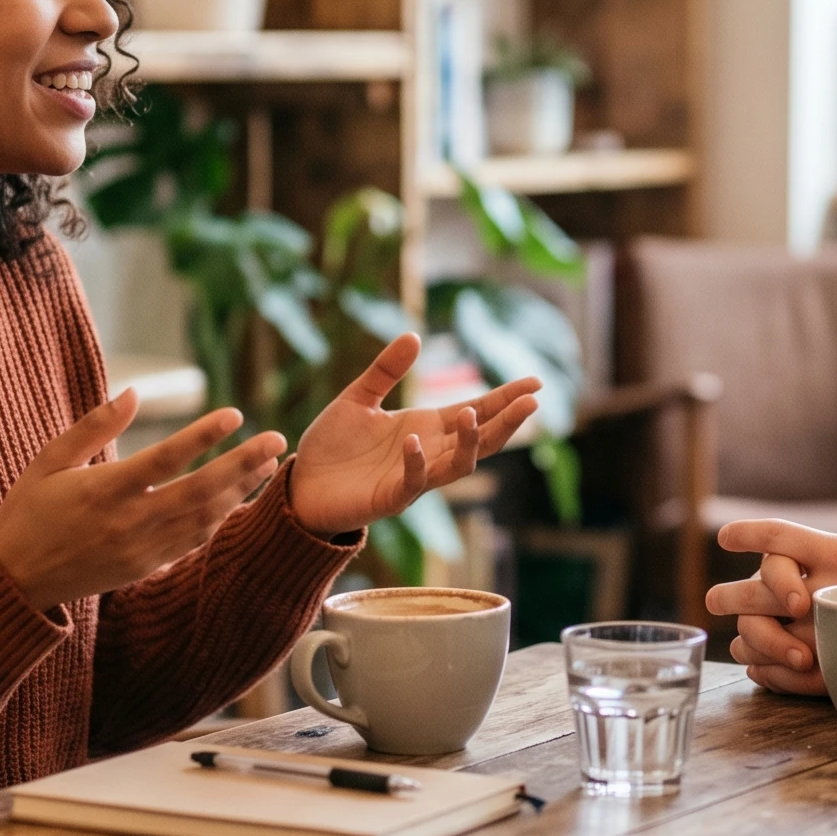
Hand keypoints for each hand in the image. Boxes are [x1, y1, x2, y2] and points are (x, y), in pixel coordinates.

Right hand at [0, 390, 288, 609]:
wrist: (15, 579)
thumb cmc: (29, 510)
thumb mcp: (50, 461)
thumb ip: (93, 426)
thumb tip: (134, 392)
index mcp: (102, 490)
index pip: (164, 459)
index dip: (202, 436)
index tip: (235, 414)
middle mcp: (127, 522)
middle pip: (199, 491)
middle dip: (243, 465)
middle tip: (276, 439)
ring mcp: (139, 549)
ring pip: (204, 519)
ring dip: (240, 491)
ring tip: (268, 464)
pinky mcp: (144, 568)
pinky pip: (192, 542)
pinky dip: (220, 519)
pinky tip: (238, 498)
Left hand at [289, 333, 539, 535]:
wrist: (301, 485)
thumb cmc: (332, 446)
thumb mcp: (358, 398)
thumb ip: (385, 370)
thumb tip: (414, 336)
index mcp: (426, 428)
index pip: (476, 411)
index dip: (505, 399)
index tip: (536, 383)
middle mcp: (428, 453)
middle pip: (480, 439)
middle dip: (506, 422)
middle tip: (532, 402)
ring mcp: (412, 479)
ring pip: (457, 466)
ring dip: (470, 444)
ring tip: (473, 415)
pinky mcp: (389, 499)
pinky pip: (412, 484)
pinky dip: (417, 464)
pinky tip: (414, 440)